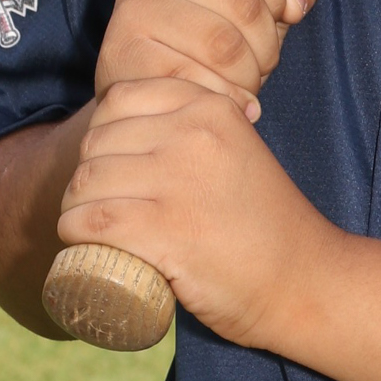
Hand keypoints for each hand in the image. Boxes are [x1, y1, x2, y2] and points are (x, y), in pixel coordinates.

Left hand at [56, 75, 338, 347]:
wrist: (305, 281)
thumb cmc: (265, 224)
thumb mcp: (238, 150)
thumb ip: (198, 129)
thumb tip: (138, 123)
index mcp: (210, 108)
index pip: (120, 99)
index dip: (103, 134)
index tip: (115, 167)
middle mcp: (193, 135)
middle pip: (96, 142)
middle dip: (86, 177)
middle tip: (102, 209)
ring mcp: (178, 181)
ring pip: (86, 182)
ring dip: (75, 209)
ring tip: (92, 231)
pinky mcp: (164, 231)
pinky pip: (91, 222)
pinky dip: (75, 235)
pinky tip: (85, 246)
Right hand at [96, 0, 319, 119]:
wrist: (138, 89)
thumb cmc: (199, 44)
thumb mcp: (247, 8)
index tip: (274, 20)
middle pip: (243, 3)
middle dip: (266, 47)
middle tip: (259, 68)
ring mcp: (134, 8)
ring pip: (225, 46)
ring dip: (247, 78)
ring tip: (241, 87)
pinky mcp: (125, 53)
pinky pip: (197, 80)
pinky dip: (222, 99)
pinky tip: (221, 102)